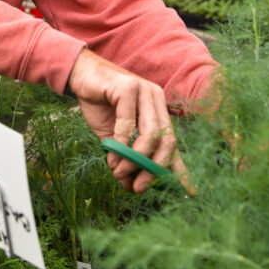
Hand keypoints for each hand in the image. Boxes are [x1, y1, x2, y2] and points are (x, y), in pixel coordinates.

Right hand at [68, 48, 193, 194]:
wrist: (79, 75)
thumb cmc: (98, 104)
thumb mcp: (115, 137)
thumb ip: (126, 157)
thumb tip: (131, 186)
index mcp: (158, 110)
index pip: (173, 142)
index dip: (181, 169)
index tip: (189, 193)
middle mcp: (156, 99)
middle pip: (168, 140)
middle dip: (155, 169)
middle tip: (138, 187)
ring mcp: (144, 91)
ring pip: (152, 134)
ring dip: (136, 160)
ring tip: (119, 172)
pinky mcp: (127, 87)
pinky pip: (128, 123)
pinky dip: (120, 145)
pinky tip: (111, 156)